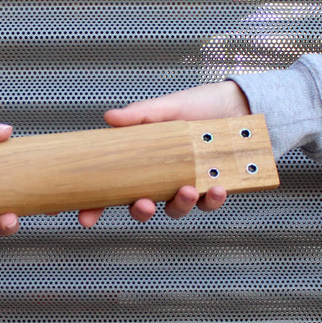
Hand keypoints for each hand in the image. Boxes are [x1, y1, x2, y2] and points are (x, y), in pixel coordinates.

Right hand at [77, 81, 250, 226]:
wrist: (236, 104)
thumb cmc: (198, 105)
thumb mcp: (166, 107)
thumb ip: (139, 114)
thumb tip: (110, 118)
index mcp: (142, 163)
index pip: (112, 189)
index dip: (95, 206)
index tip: (85, 217)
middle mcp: (161, 179)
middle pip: (141, 206)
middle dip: (140, 212)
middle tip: (144, 204)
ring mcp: (185, 185)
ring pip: (175, 209)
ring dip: (180, 205)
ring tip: (187, 190)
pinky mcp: (211, 187)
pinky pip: (208, 204)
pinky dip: (212, 200)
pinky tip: (216, 188)